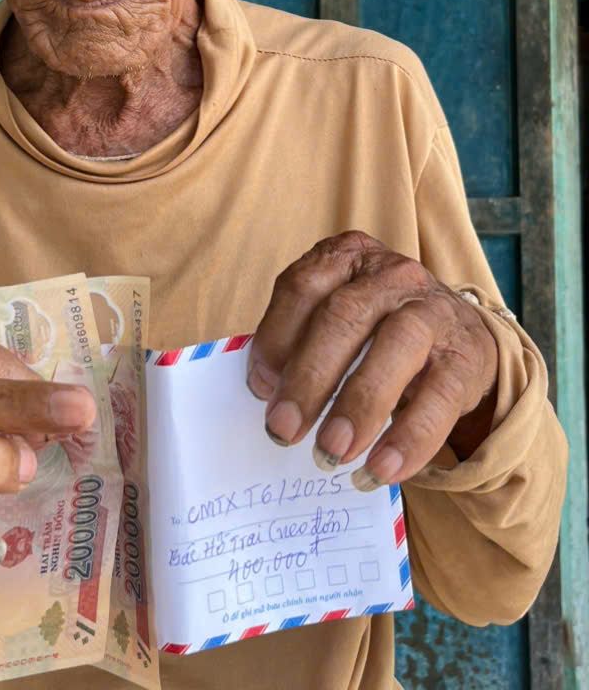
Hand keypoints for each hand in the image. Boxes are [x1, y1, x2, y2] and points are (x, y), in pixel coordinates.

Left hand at [247, 231, 498, 489]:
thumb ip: (299, 342)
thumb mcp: (337, 318)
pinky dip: (408, 439)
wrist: (458, 337)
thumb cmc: (376, 330)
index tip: (259, 388)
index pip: (303, 287)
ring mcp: (433, 311)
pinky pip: (439, 398)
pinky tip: (381, 469)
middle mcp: (392, 275)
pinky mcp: (466, 357)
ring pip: (394, 347)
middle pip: (344, 316)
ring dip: (357, 405)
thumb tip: (265, 388)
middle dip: (309, 377)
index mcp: (347, 257)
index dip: (276, 337)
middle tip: (283, 430)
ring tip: (330, 452)